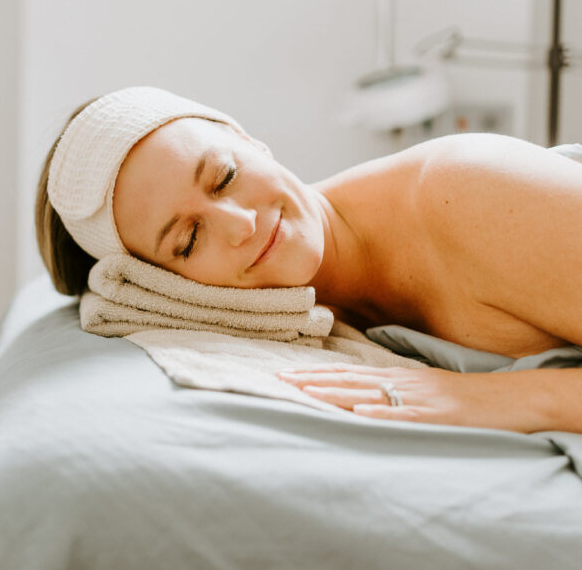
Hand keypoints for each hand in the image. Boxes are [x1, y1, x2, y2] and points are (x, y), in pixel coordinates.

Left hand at [275, 364, 552, 432]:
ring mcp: (418, 399)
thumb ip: (391, 389)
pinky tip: (358, 413)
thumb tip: (358, 396)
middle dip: (312, 381)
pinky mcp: (436, 415)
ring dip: (334, 393)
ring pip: (368, 394)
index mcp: (396, 377)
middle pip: (348, 381)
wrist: (509, 398)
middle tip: (278, 381)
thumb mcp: (421, 388)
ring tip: (304, 392)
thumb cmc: (463, 397)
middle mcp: (401, 383)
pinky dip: (379, 414)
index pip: (346, 373)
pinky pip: (404, 415)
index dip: (315, 374)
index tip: (284, 374)